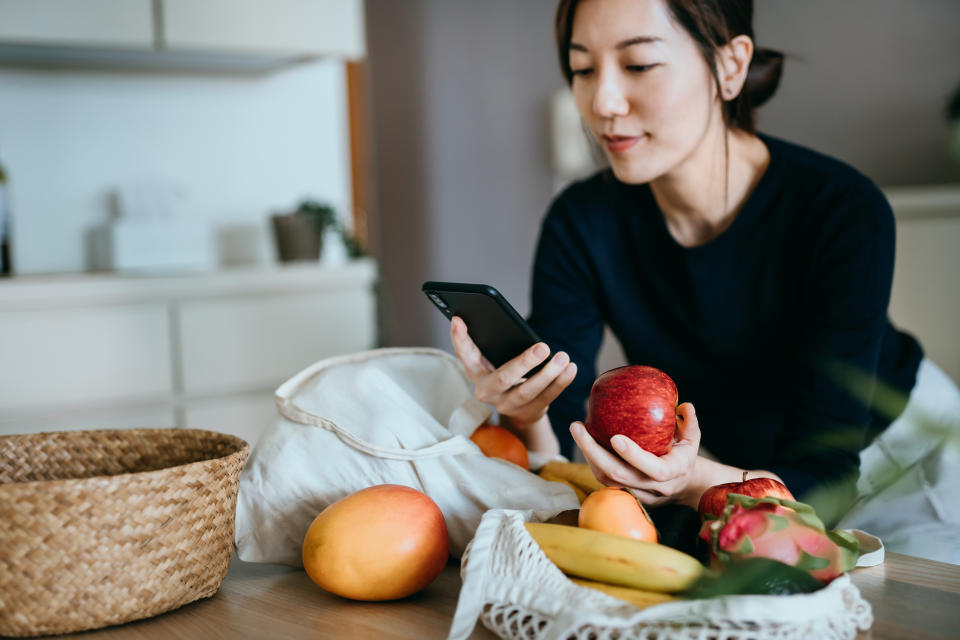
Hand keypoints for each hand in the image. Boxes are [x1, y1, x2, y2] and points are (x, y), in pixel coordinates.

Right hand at [450, 316, 576, 452]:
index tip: (458, 319)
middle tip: (543, 347)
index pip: (464, 355)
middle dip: (524, 363)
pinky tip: (571, 369)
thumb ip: (489, 344)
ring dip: (549, 374)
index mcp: (475, 372)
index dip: (459, 339)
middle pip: (503, 378)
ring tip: (564, 358)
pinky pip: (547, 397)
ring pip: (528, 391)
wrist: (517, 408)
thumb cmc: (505, 371)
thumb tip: (492, 320)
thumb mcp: (492, 359)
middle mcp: (487, 391)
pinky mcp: (528, 412)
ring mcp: (507, 405)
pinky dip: (561, 382)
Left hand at [570, 403, 703, 506]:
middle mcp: (654, 488)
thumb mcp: (692, 439)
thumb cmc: (685, 455)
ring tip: (578, 431)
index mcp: (673, 473)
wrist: (684, 486)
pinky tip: (584, 441)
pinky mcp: (627, 496)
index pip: (653, 469)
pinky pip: (605, 481)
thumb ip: (689, 422)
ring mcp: (638, 494)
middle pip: (619, 475)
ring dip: (588, 456)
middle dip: (594, 452)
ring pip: (607, 480)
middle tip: (577, 427)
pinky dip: (592, 461)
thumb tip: (685, 405)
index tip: (615, 437)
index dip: (634, 456)